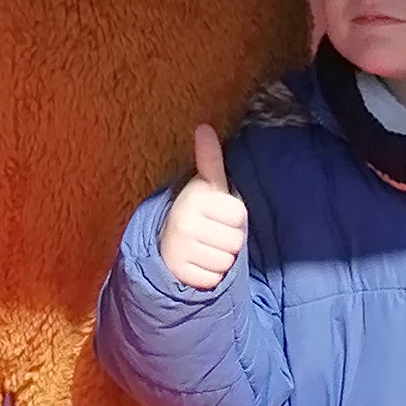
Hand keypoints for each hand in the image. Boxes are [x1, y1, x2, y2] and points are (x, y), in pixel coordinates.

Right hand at [157, 125, 250, 291]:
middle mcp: (184, 221)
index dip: (233, 217)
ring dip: (219, 258)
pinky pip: (213, 278)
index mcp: (194, 198)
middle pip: (236, 240)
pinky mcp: (179, 272)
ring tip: (203, 247)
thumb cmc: (196, 213)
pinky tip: (197, 263)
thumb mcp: (205, 185)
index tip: (217, 214)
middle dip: (228, 240)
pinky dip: (209, 275)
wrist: (166, 243)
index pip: (239, 214)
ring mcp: (180, 248)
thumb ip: (210, 158)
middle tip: (210, 233)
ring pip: (226, 261)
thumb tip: (204, 127)